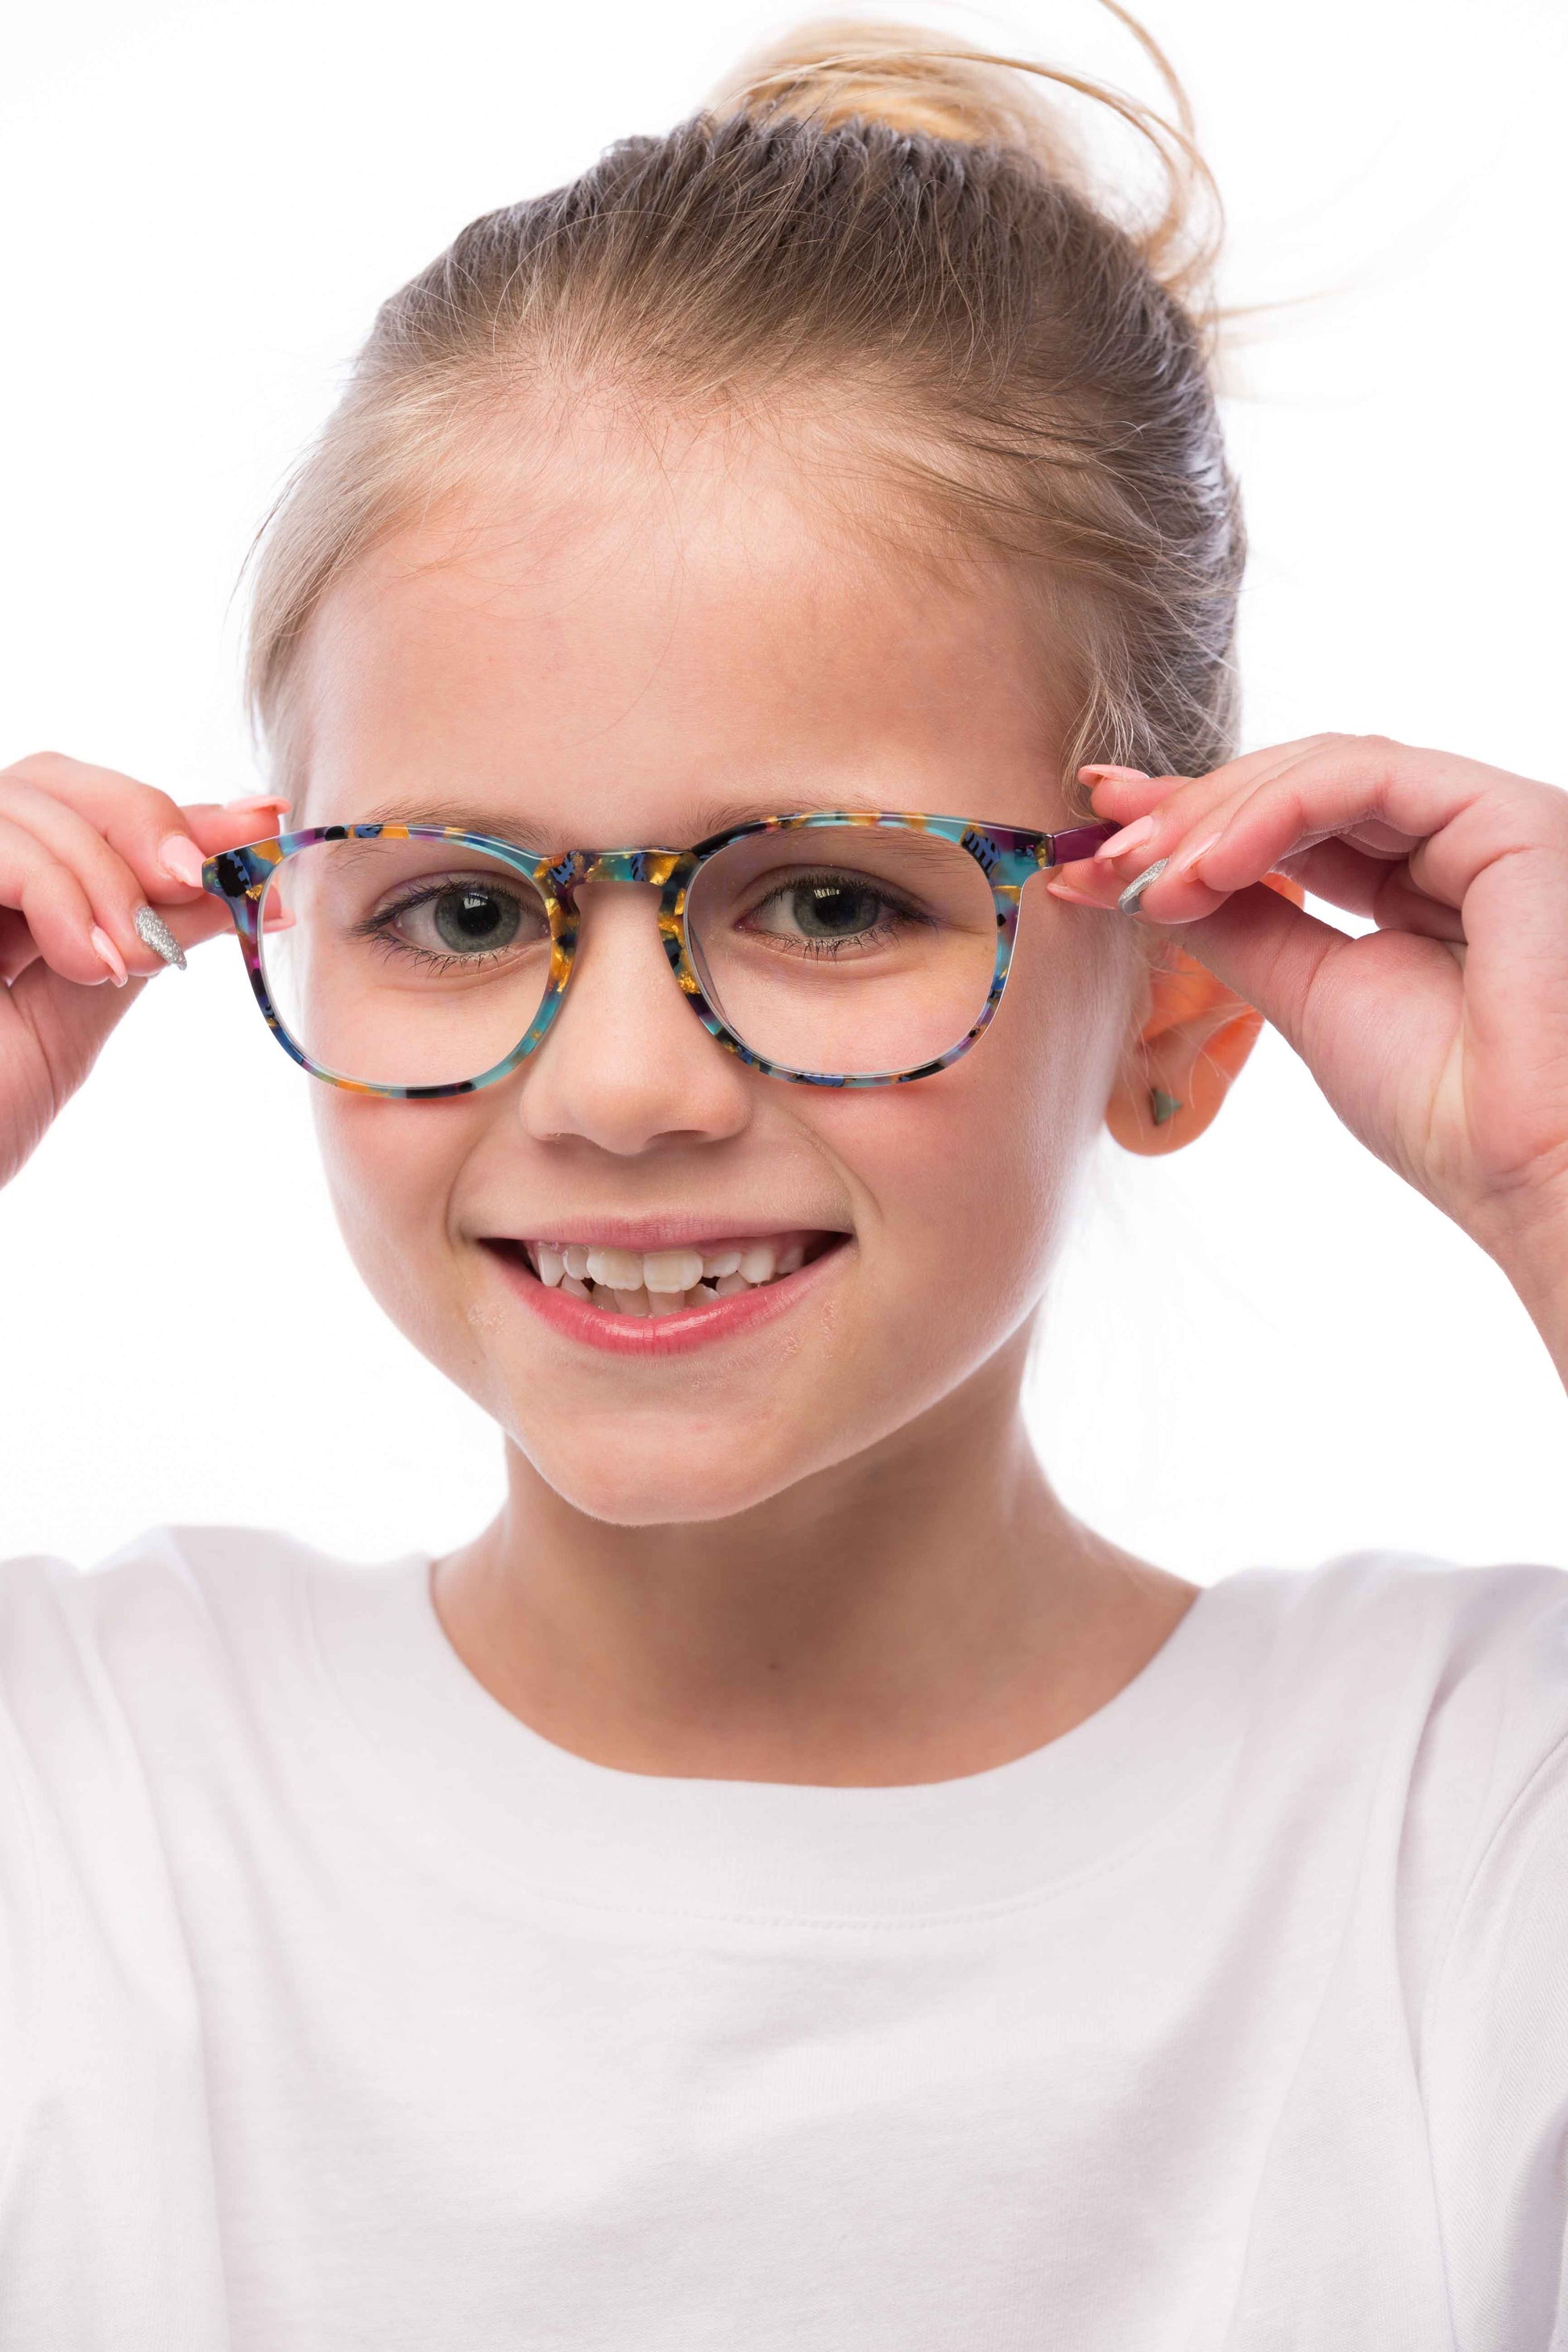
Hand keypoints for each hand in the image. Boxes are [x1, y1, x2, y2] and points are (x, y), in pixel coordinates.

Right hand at [0, 751, 288, 1188]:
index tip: (261, 828)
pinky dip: (56, 890)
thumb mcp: (84, 1010)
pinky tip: (87, 962)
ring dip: (103, 876)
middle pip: (54, 780)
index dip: (178, 814)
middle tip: (202, 882)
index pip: (88, 813)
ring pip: (28, 801)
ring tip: (126, 961)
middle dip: (145, 822)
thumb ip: (147, 932)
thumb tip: (241, 882)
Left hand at [1047, 734, 1567, 1310]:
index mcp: (1418, 888)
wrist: (1528, 1169)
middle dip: (1186, 814)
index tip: (1099, 838)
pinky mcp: (1504, 816)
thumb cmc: (1444, 1112)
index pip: (1291, 826)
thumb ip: (1237, 930)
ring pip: (1325, 768)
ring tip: (1143, 877)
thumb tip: (1145, 883)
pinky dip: (1272, 812)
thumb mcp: (1305, 998)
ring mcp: (1483, 824)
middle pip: (1300, 785)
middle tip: (1101, 854)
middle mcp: (1455, 844)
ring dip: (1215, 816)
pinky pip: (1366, 776)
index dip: (1193, 822)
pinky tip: (1208, 866)